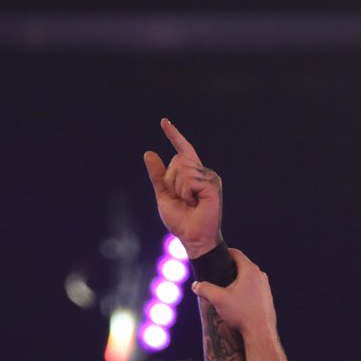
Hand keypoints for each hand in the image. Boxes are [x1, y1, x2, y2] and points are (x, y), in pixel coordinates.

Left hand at [142, 118, 223, 257]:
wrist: (193, 238)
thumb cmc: (181, 220)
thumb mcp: (164, 195)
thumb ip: (158, 175)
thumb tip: (149, 153)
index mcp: (192, 174)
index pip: (182, 150)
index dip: (173, 135)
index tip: (164, 122)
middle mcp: (202, 172)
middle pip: (177, 161)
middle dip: (171, 181)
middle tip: (182, 200)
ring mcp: (209, 177)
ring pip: (182, 169)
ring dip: (179, 189)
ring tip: (190, 202)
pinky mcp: (212, 184)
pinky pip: (189, 179)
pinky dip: (186, 193)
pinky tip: (195, 203)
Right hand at [189, 247, 274, 335]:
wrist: (260, 333)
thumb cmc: (241, 314)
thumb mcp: (218, 299)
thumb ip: (205, 289)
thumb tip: (195, 285)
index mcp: (250, 270)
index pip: (236, 253)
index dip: (224, 253)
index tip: (215, 257)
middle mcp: (260, 276)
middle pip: (242, 266)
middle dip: (229, 269)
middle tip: (216, 275)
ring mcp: (266, 287)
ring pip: (248, 278)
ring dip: (237, 281)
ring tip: (225, 290)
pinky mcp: (267, 299)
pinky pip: (254, 289)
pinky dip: (244, 291)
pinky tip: (236, 302)